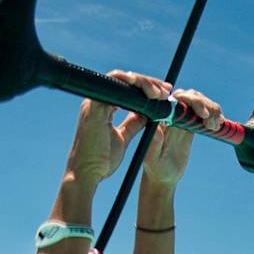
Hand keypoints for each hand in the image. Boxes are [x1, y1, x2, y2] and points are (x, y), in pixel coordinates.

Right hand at [62, 71, 169, 186]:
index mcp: (102, 108)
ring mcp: (93, 103)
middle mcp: (96, 101)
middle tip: (166, 91)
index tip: (164, 93)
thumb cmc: (101, 161)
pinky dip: (130, 84)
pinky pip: (113, 84)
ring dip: (143, 83)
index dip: (145, 87)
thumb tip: (147, 114)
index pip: (125, 89)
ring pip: (121, 79)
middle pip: (124, 80)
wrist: (87, 174)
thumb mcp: (122, 138)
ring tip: (160, 93)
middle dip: (148, 82)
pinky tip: (147, 91)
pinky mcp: (93, 108)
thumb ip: (133, 124)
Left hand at [140, 87, 221, 190]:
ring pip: (200, 102)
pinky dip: (215, 115)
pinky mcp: (192, 124)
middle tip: (210, 123)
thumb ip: (155, 142)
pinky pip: (205, 112)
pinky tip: (218, 126)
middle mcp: (171, 113)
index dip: (190, 100)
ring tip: (214, 127)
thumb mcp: (152, 157)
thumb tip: (159, 123)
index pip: (176, 98)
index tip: (202, 114)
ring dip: (211, 109)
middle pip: (190, 96)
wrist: (164, 176)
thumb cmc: (155, 168)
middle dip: (203, 104)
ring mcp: (182, 118)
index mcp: (160, 117)